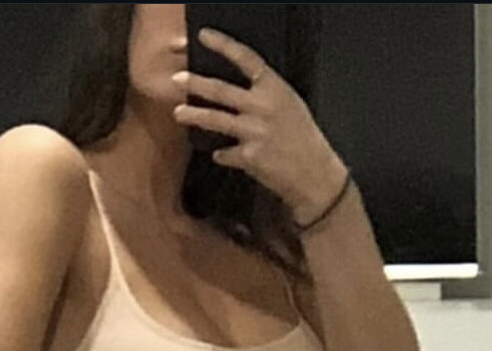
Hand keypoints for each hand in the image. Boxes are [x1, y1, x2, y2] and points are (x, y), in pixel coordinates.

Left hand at [171, 25, 347, 222]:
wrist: (314, 173)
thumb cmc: (302, 139)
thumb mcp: (289, 106)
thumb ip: (263, 96)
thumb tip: (235, 94)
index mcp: (275, 89)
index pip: (247, 59)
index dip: (224, 46)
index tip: (204, 36)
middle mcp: (263, 107)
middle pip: (222, 90)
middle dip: (196, 83)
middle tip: (177, 79)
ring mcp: (255, 132)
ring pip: (216, 120)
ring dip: (194, 115)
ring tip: (178, 113)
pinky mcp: (248, 157)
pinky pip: (225, 154)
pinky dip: (222, 155)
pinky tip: (221, 155)